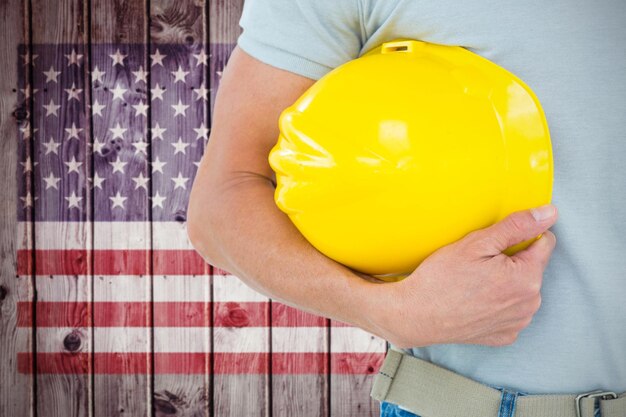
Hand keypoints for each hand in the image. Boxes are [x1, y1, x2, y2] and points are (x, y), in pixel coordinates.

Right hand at [367, 204, 557, 347]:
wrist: (415, 315)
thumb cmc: (441, 279)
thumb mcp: (476, 243)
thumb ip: (516, 227)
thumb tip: (549, 214)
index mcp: (527, 278)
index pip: (544, 243)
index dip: (519, 237)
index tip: (494, 243)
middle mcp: (530, 304)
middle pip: (532, 267)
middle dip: (511, 260)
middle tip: (478, 263)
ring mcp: (517, 323)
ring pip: (522, 290)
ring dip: (506, 283)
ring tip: (474, 282)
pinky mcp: (504, 335)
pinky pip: (510, 311)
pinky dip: (497, 304)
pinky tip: (474, 301)